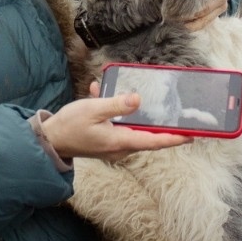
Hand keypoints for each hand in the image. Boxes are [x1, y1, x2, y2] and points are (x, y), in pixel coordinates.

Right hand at [40, 83, 190, 161]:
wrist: (49, 141)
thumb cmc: (69, 126)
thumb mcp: (93, 110)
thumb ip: (117, 104)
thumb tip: (138, 99)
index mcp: (120, 141)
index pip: (154, 141)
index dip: (174, 138)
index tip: (192, 135)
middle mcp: (120, 147)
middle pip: (148, 136)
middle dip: (161, 125)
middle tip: (178, 115)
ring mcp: (113, 147)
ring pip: (133, 129)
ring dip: (132, 113)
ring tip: (130, 94)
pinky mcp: (106, 142)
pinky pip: (118, 127)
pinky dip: (116, 113)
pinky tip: (101, 93)